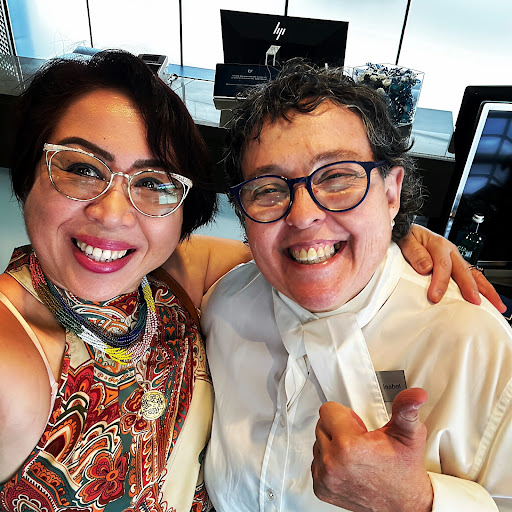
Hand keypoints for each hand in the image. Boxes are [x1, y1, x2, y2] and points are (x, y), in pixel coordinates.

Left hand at [312, 388, 432, 511]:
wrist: (404, 505)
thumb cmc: (404, 470)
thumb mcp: (409, 435)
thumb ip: (406, 409)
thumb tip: (416, 395)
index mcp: (348, 446)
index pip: (327, 410)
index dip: (346, 414)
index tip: (359, 425)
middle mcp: (332, 463)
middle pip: (321, 424)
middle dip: (339, 427)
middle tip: (360, 440)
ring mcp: (325, 478)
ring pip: (318, 442)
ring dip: (333, 444)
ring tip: (356, 454)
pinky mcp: (321, 489)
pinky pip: (316, 461)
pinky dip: (329, 461)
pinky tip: (348, 466)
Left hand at [398, 224, 505, 312]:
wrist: (405, 229)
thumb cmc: (406, 235)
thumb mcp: (405, 239)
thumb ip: (414, 252)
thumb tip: (426, 267)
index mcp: (438, 244)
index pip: (442, 265)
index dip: (440, 282)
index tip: (435, 297)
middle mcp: (449, 250)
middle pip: (463, 270)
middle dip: (470, 287)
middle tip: (475, 302)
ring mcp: (454, 257)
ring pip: (473, 273)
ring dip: (485, 289)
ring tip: (496, 304)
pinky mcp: (455, 263)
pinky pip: (471, 275)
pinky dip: (481, 287)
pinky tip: (488, 298)